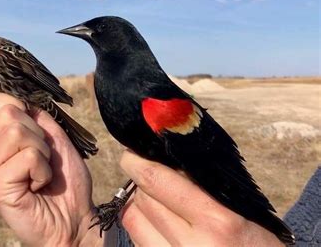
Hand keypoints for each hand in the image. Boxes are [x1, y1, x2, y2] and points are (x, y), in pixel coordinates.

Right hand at [0, 91, 104, 246]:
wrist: (75, 218)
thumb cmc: (65, 181)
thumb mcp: (53, 138)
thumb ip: (30, 116)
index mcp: (0, 140)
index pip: (0, 103)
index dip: (24, 110)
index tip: (39, 133)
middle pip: (10, 115)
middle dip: (38, 135)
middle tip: (44, 160)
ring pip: (17, 133)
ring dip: (42, 154)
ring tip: (40, 174)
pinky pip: (27, 156)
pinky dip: (42, 171)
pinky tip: (36, 187)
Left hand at [120, 150, 283, 245]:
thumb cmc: (258, 245)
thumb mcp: (242, 208)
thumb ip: (204, 183)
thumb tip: (164, 159)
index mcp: (217, 220)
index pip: (156, 180)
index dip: (137, 162)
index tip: (132, 153)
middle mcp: (192, 245)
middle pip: (141, 198)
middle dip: (141, 182)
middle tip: (149, 174)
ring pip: (132, 220)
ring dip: (138, 204)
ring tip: (155, 200)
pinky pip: (138, 240)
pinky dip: (143, 226)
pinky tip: (159, 225)